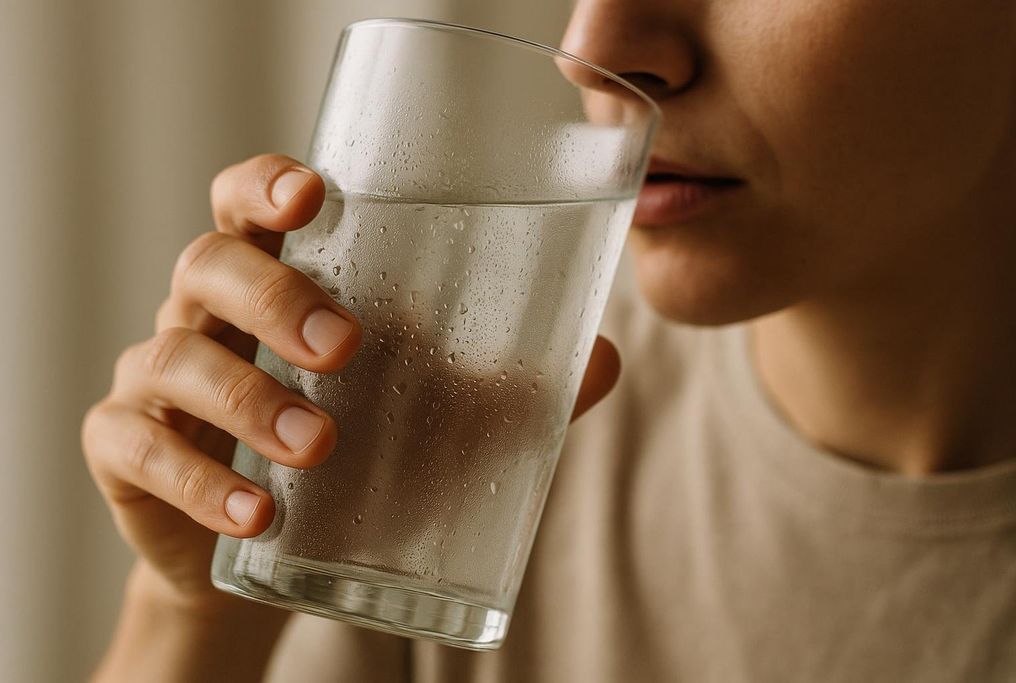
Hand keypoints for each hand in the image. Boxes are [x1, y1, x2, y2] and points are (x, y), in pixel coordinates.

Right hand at [81, 153, 620, 612]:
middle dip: (274, 295)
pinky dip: (199, 481)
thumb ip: (508, 387)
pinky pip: (141, 448)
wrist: (278, 556)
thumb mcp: (431, 415)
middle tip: (343, 348)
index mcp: (276, 281)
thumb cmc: (358, 457)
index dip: (267, 184)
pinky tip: (257, 516)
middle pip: (209, 262)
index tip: (312, 192)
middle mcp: (208, 314)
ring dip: (249, 401)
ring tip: (317, 449)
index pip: (250, 204)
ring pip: (177, 355)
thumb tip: (605, 359)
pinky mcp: (125, 450)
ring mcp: (159, 377)